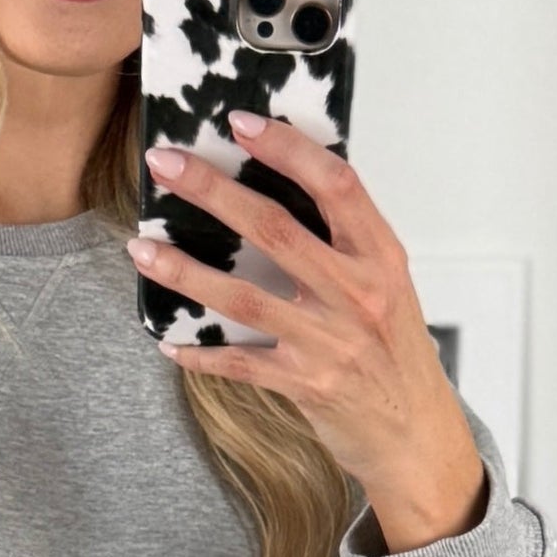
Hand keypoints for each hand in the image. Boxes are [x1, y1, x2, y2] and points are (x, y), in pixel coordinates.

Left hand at [127, 111, 488, 551]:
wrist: (415, 433)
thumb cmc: (394, 351)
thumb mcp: (386, 284)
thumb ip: (343, 240)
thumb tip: (281, 185)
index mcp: (380, 256)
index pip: (335, 185)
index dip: (288, 149)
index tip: (241, 123)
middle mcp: (357, 293)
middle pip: (274, 230)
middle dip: (213, 192)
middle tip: (165, 164)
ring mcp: (330, 341)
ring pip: (243, 297)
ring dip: (185, 271)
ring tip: (141, 248)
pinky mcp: (306, 384)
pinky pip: (239, 364)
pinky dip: (201, 353)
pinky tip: (169, 341)